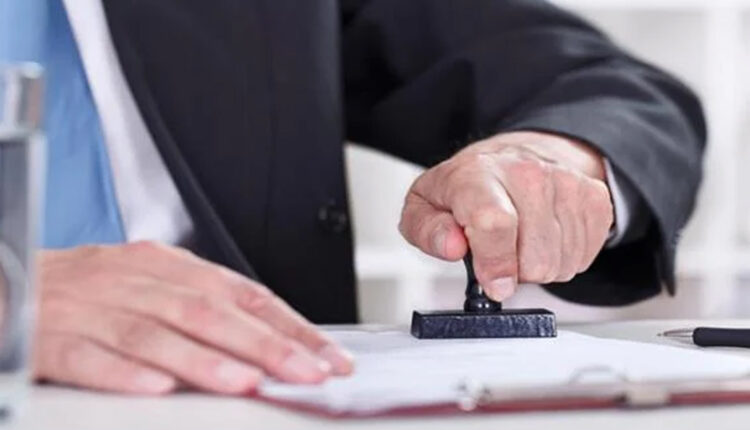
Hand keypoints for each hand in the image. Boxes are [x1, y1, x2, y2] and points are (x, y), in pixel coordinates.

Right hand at [34, 242, 353, 394]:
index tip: (328, 356)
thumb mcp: (153, 286)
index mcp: (167, 266)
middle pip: (208, 312)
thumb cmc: (90, 290)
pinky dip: (124, 373)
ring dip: (205, 360)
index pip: (242, 295)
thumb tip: (270, 343)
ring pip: (156, 333)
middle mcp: (135, 282)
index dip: (289, 326)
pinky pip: (89, 357)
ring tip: (248, 382)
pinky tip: (156, 389)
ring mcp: (92, 308)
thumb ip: (205, 308)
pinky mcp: (49, 339)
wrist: (10, 280)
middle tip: (307, 372)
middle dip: (265, 345)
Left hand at [399, 131, 613, 300]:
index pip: (495, 223)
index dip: (495, 264)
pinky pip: (582, 259)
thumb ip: (428, 230)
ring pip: (559, 264)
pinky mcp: (595, 199)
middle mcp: (526, 173)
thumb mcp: (425, 205)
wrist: (515, 157)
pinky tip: (544, 236)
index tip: (494, 285)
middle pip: (534, 258)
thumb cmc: (469, 186)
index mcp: (477, 174)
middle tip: (499, 250)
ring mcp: (566, 184)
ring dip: (537, 265)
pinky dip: (561, 258)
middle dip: (513, 270)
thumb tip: (452, 246)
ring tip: (521, 240)